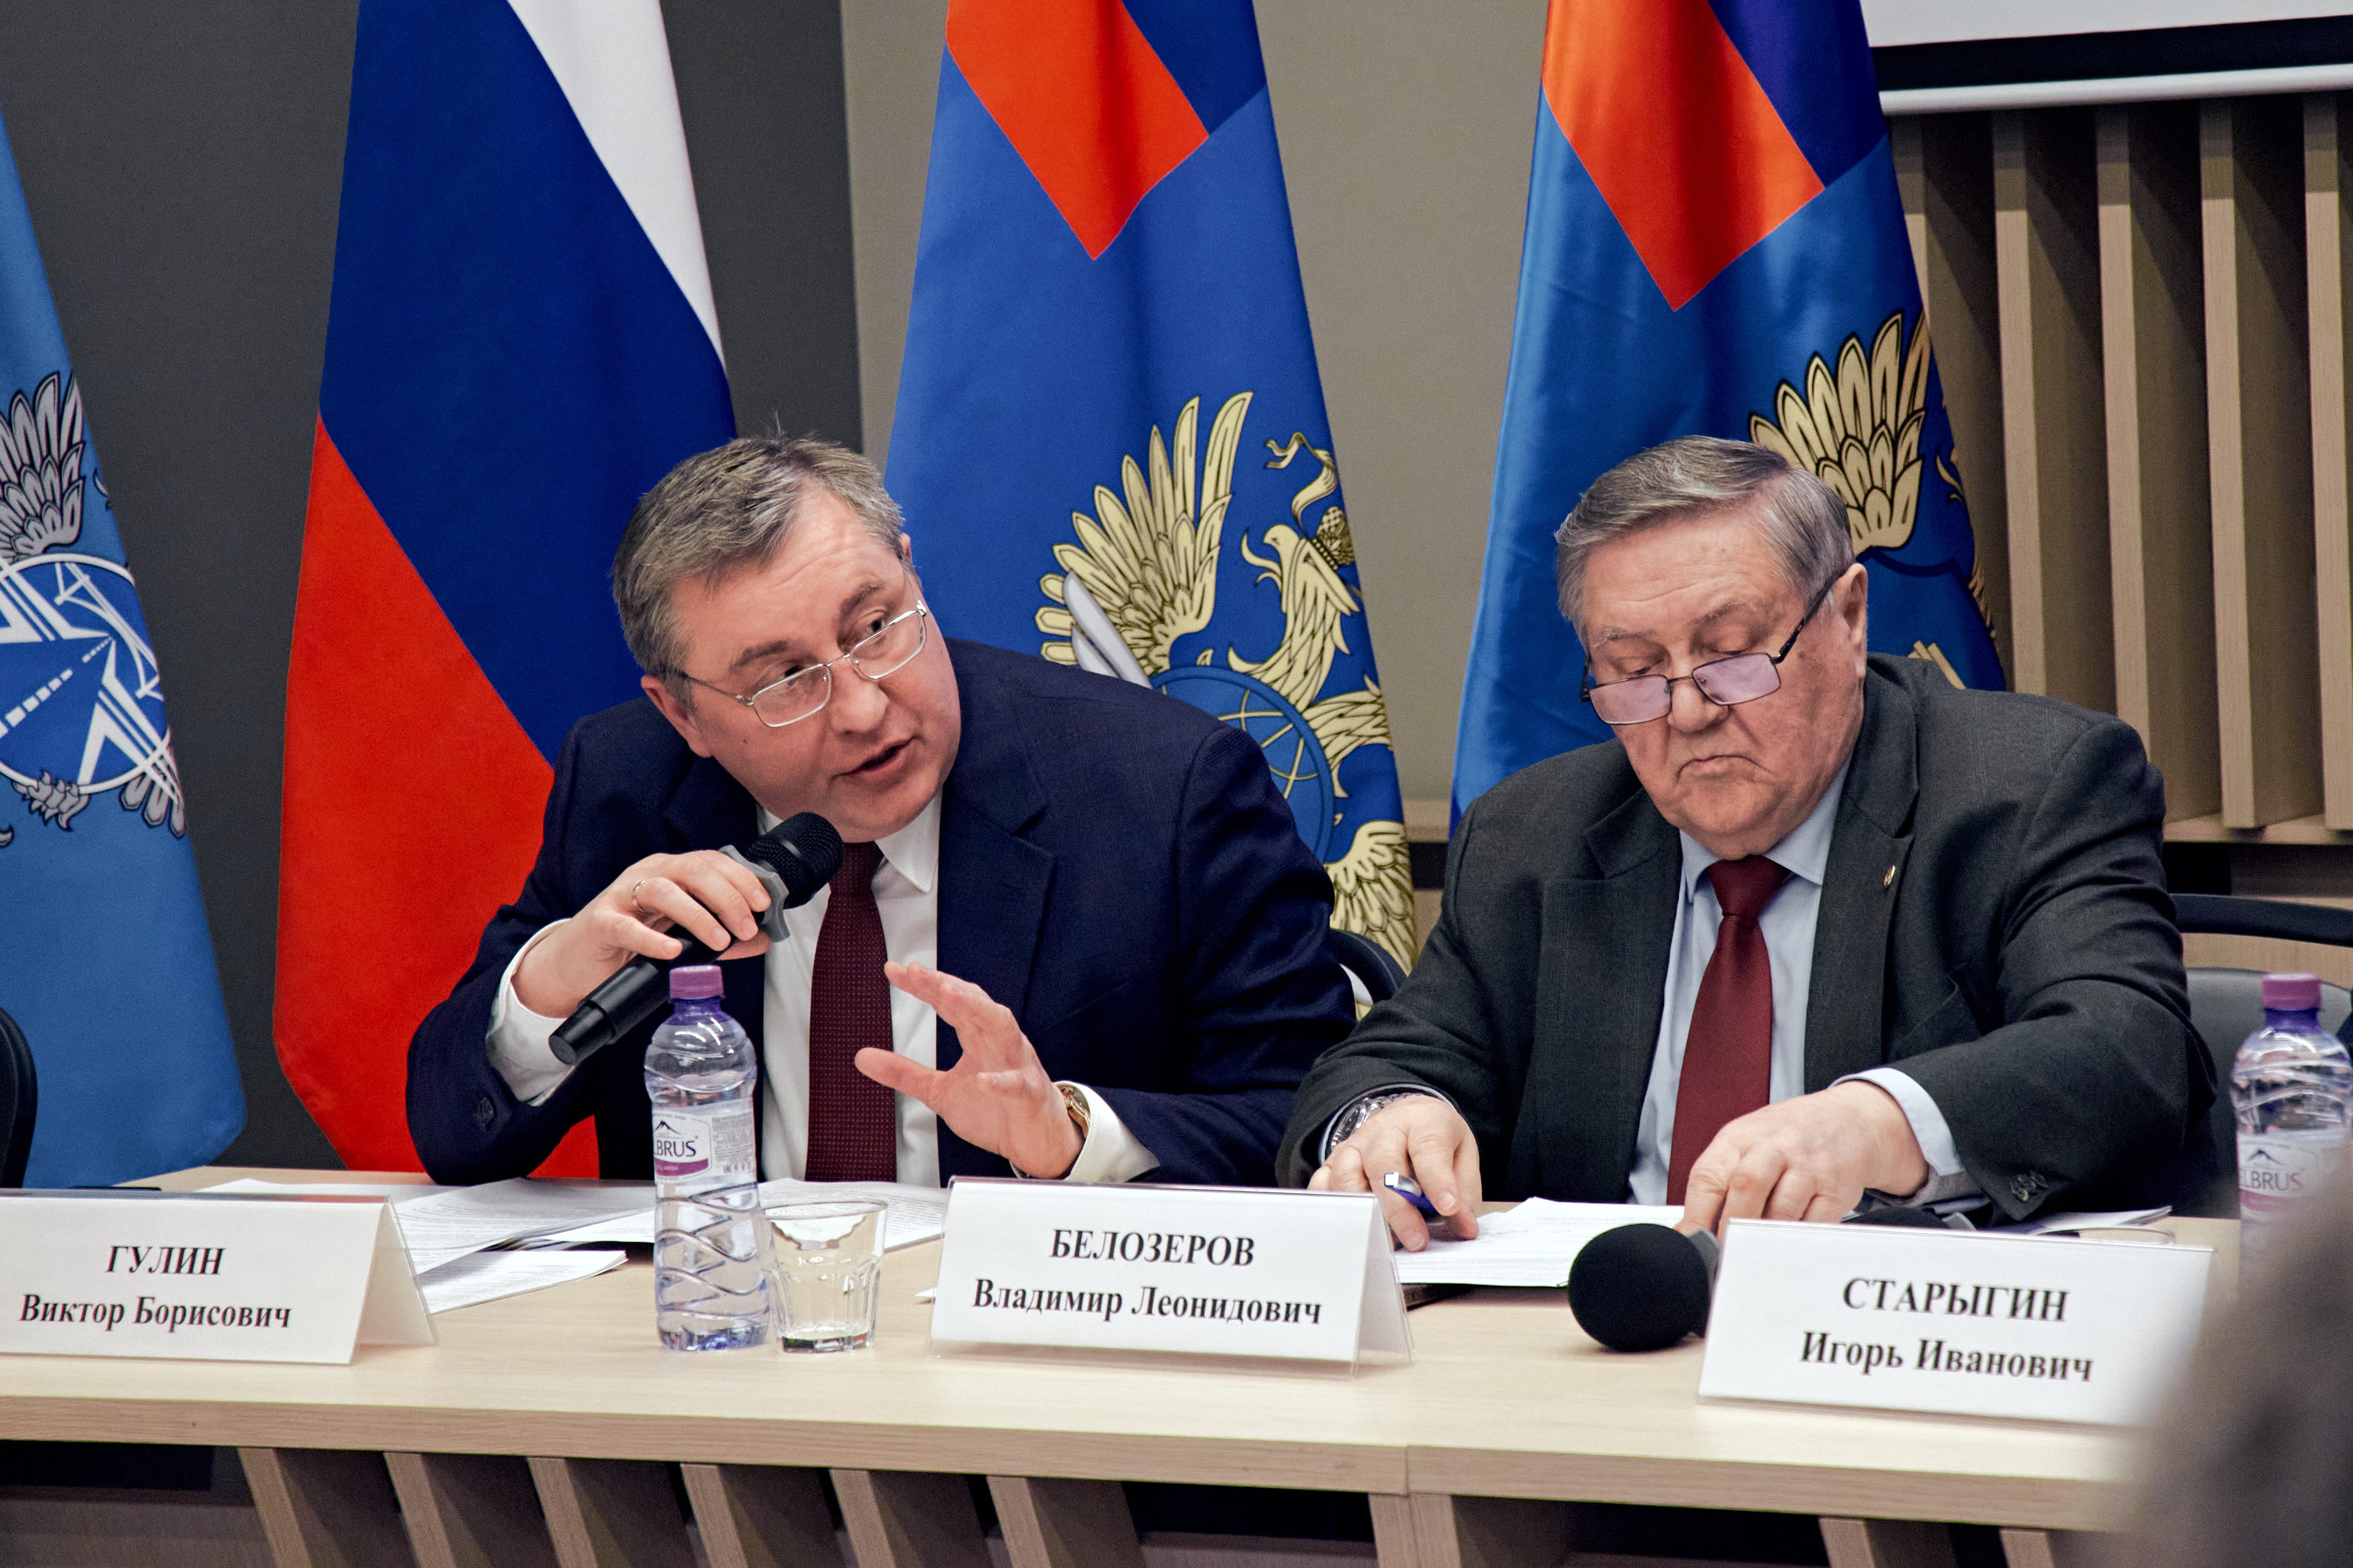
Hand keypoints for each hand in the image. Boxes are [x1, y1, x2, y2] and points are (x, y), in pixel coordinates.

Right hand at [512, 852, 772, 1016]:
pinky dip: (652, 939)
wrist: (578, 962)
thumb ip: (721, 936)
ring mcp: (621, 896)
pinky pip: (626, 926)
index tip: (764, 904)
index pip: (711, 862)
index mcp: (669, 871)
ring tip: (719, 940)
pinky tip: (672, 951)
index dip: (742, 879)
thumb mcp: (682, 935)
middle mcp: (647, 875)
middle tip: (746, 927)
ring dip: (697, 915)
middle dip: (728, 897)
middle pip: (694, 871)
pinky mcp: (600, 923)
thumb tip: (764, 939)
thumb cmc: (631, 942)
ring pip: (664, 891)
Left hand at [862, 962, 1083, 1177]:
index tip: (895, 970)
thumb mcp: (940, 1091)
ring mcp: (1016, 1065)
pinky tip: (982, 1080)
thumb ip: (904, 1073)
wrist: (1037, 1141)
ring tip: (949, 995)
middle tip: (916, 972)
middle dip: (946, 985)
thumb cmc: (996, 1109)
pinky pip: (1016, 1085)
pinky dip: (1000, 1081)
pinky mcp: (1028, 1095)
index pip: (951, 1002)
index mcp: (978, 1037)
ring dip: (977, 1009)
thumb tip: (862, 1057)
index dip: (924, 985)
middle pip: (974, 1003)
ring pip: (1002, 1027)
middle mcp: (998, 1042)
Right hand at [1308, 1096, 1482, 1250]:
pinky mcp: (1334, 1161)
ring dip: (1365, 1212)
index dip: (1437, 1180)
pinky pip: (1323, 1184)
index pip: (1428, 1148)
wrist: (1406, 1116)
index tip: (1449, 1208)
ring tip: (1386, 1241)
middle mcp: (1384, 1130)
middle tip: (1417, 1240)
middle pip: (1383, 1164)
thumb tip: (1463, 1226)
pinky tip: (1351, 1228)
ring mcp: (1355, 1145)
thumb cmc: (1434, 1138)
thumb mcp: (1462, 1155)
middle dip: (1399, 1207)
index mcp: (1423, 1122)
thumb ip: (1463, 1191)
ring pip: (1347, 1174)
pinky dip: (1333, 1208)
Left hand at [1676, 1081, 1928, 1234]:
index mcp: (1738, 1138)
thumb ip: (1719, 1182)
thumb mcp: (1745, 1144)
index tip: (1693, 1246)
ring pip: (1781, 1210)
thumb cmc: (1786, 1137)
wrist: (1848, 1120)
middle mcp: (1773, 1147)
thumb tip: (1690, 1231)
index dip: (1696, 1217)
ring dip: (1763, 1239)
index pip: (1708, 1177)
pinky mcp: (1836, 1188)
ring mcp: (1807, 1167)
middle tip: (1723, 1257)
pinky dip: (1796, 1241)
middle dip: (1730, 1229)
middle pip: (1746, 1187)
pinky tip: (1786, 1247)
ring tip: (1753, 1257)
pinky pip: (1814, 1224)